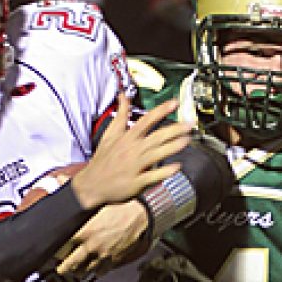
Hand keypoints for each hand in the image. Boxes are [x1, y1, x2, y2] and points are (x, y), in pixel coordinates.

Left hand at [56, 200, 149, 275]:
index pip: (62, 247)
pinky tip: (94, 269)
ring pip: (85, 270)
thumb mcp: (95, 197)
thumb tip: (59, 178)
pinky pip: (101, 271)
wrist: (139, 214)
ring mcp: (102, 255)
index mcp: (83, 231)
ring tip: (75, 271)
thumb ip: (75, 193)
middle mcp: (91, 246)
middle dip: (64, 268)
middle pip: (71, 263)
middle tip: (61, 269)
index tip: (53, 252)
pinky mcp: (113, 259)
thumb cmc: (118, 204)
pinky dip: (97, 271)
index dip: (56, 251)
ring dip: (79, 271)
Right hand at [71, 94, 190, 208]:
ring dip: (172, 146)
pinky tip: (176, 167)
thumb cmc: (102, 160)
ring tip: (186, 140)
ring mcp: (135, 166)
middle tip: (189, 124)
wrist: (92, 184)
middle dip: (174, 129)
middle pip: (156, 136)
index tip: (174, 103)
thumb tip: (123, 96)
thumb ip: (120, 115)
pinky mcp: (136, 182)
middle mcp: (133, 150)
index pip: (147, 120)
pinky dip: (164, 172)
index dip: (161, 110)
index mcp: (127, 138)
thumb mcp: (109, 134)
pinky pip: (153, 176)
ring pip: (157, 154)